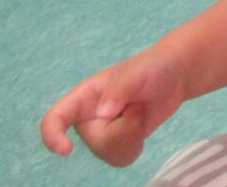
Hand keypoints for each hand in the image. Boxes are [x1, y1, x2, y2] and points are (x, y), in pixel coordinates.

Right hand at [41, 52, 185, 166]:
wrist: (173, 77)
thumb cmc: (151, 68)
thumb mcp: (136, 73)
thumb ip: (119, 90)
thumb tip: (104, 114)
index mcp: (83, 97)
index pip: (55, 119)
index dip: (53, 137)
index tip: (66, 150)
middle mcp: (88, 118)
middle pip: (95, 142)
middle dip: (124, 128)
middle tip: (138, 105)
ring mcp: (102, 132)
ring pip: (108, 153)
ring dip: (132, 135)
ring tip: (140, 112)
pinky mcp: (118, 143)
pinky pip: (120, 159)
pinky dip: (135, 146)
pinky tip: (142, 128)